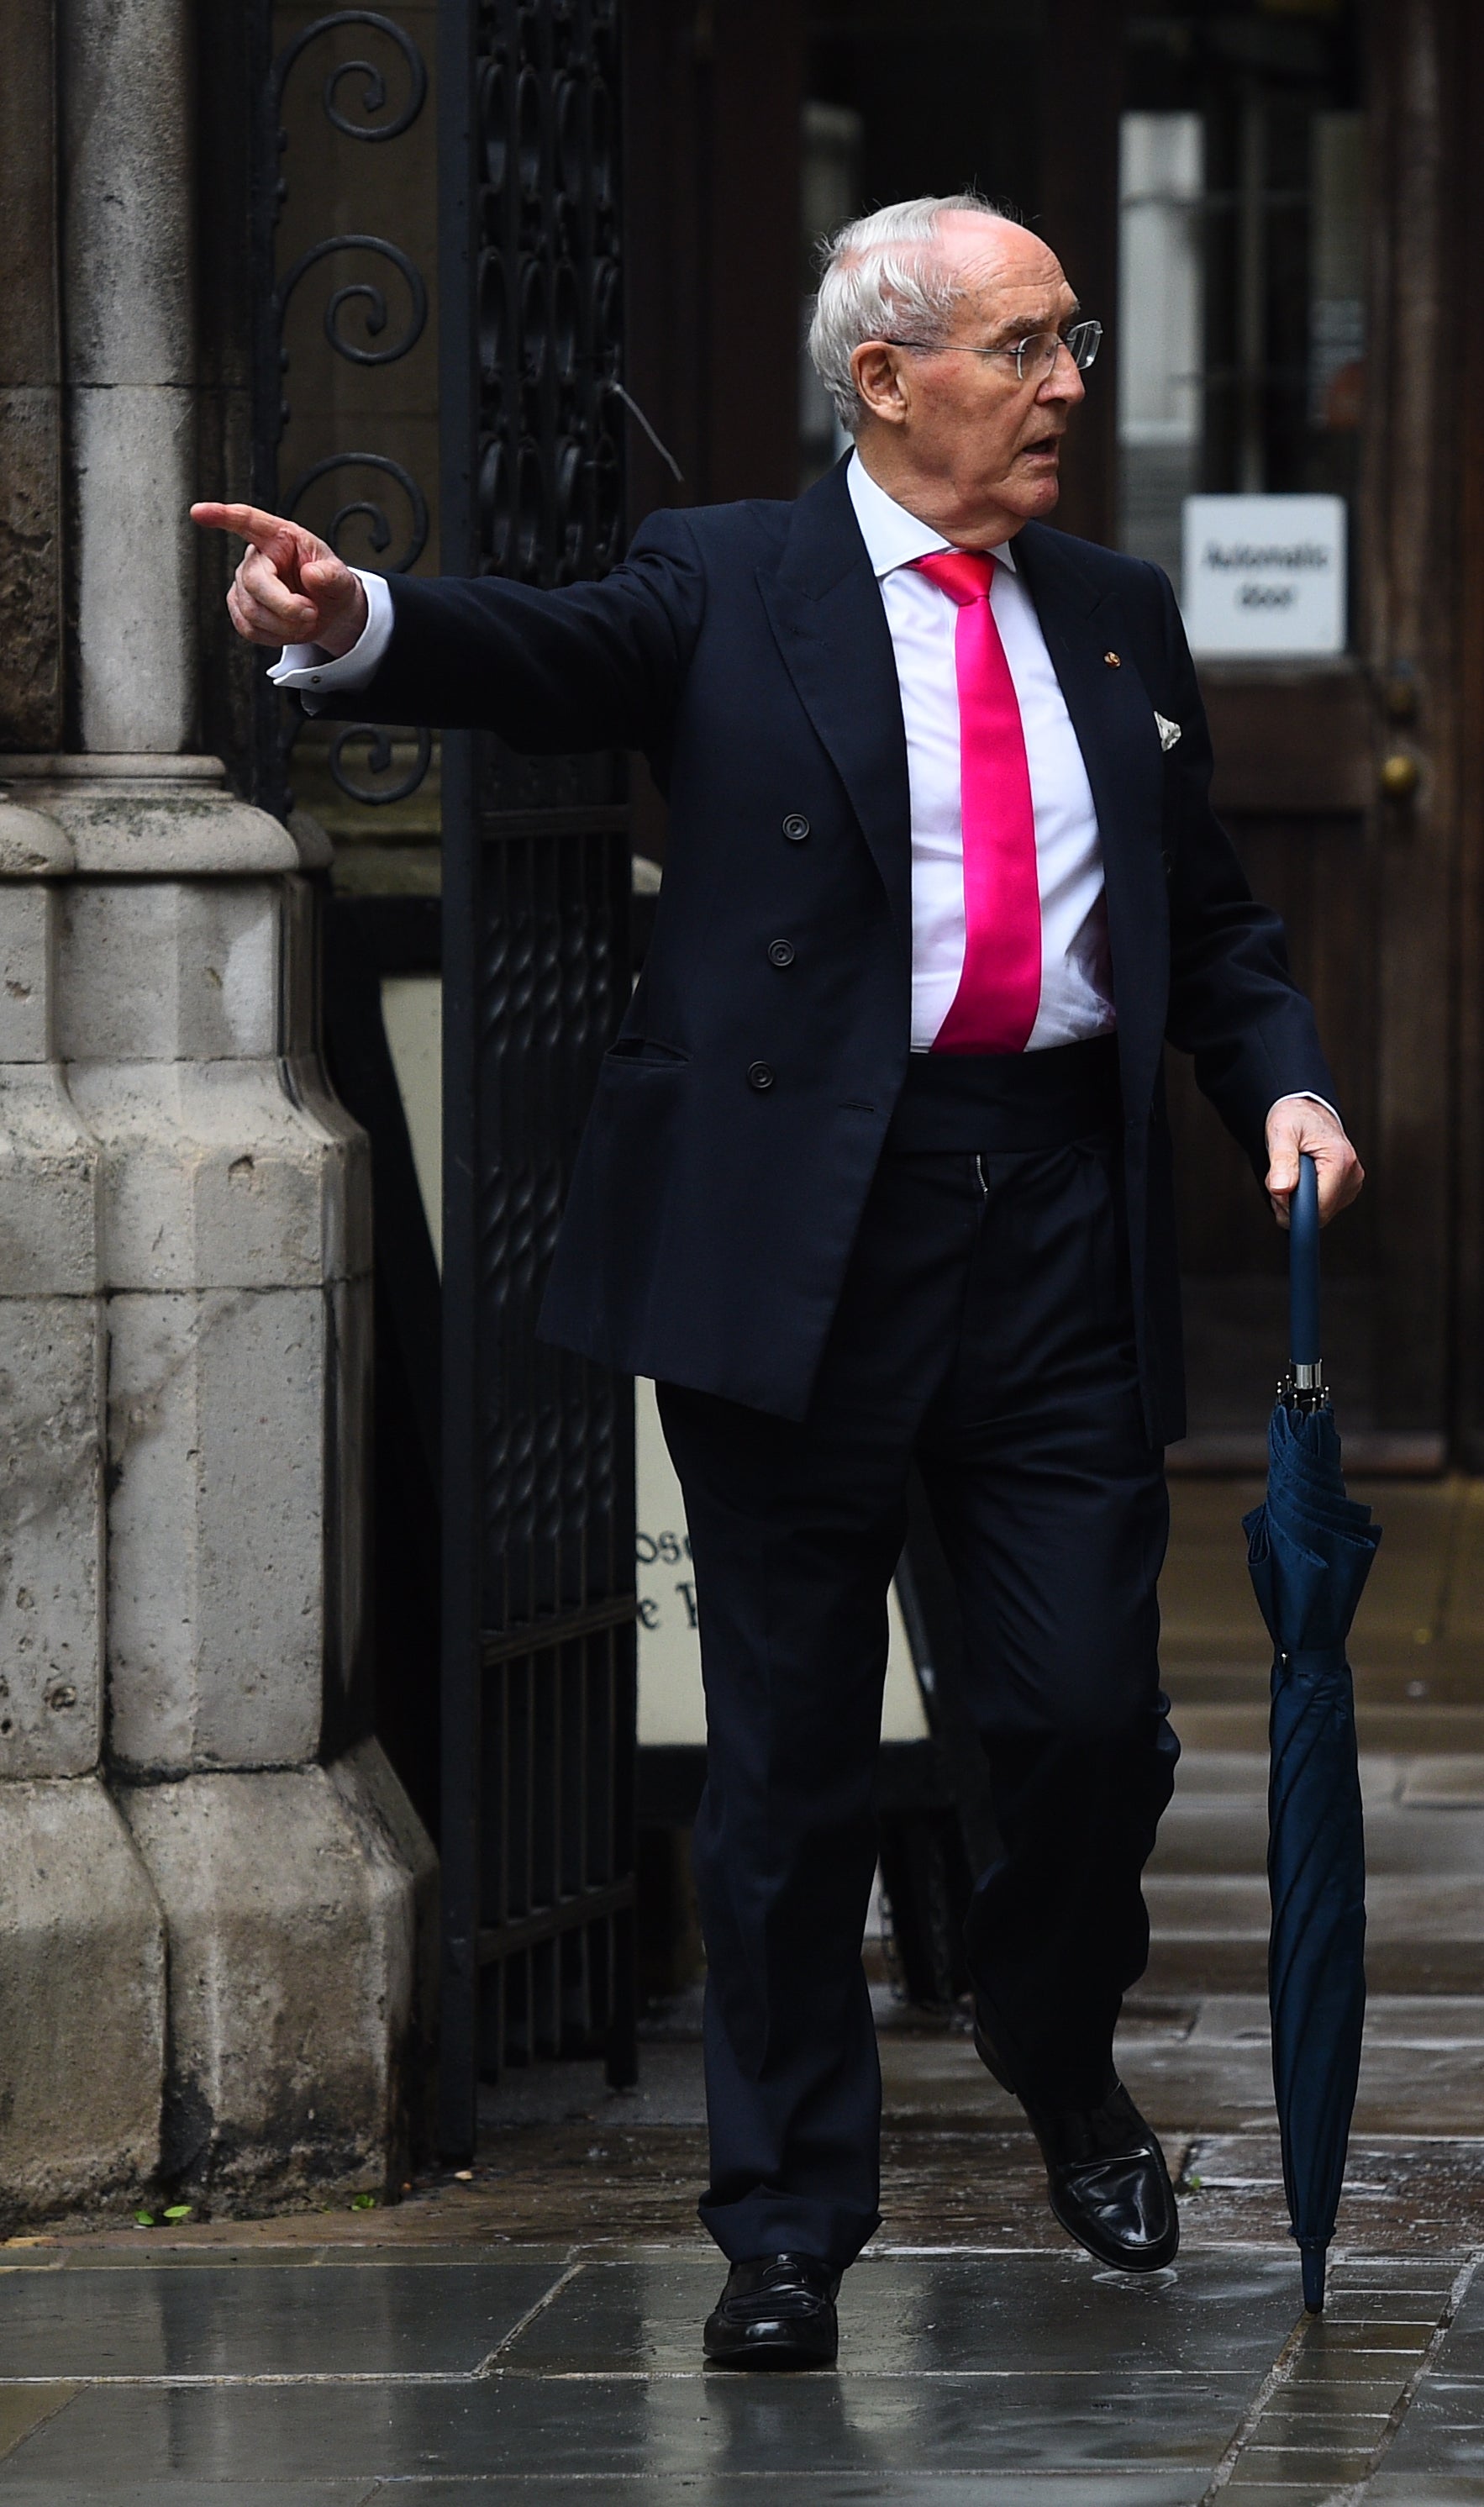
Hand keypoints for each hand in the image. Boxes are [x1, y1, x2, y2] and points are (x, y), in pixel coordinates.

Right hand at [190, 502, 368, 657]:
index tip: (199, 512)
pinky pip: (248, 628)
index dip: (222, 516)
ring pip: (251, 611)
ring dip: (284, 625)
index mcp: (280, 537)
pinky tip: (288, 628)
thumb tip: (312, 574)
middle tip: (311, 614)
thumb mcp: (341, 577)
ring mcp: (244, 583)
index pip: (248, 521)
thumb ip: (332, 575)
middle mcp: (257, 558)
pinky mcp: (240, 608)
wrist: (328, 612)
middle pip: (253, 582)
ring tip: (305, 620)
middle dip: (285, 606)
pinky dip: (274, 636)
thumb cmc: (329, 585)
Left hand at [1265, 1098, 1363, 1228]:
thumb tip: (1282, 1189)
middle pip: (1319, 1214)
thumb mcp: (1282, 1132)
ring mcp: (1352, 1184)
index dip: (1292, 1206)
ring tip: (1291, 1174)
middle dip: (1292, 1202)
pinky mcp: (1347, 1189)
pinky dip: (1306, 1199)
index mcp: (1341, 1161)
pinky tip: (1301, 1179)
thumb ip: (1282, 1161)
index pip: (1319, 1207)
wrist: (1307, 1110)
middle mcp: (1353, 1175)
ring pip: (1319, 1214)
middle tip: (1280, 1177)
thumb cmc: (1295, 1117)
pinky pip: (1322, 1208)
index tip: (1277, 1190)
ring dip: (1297, 1201)